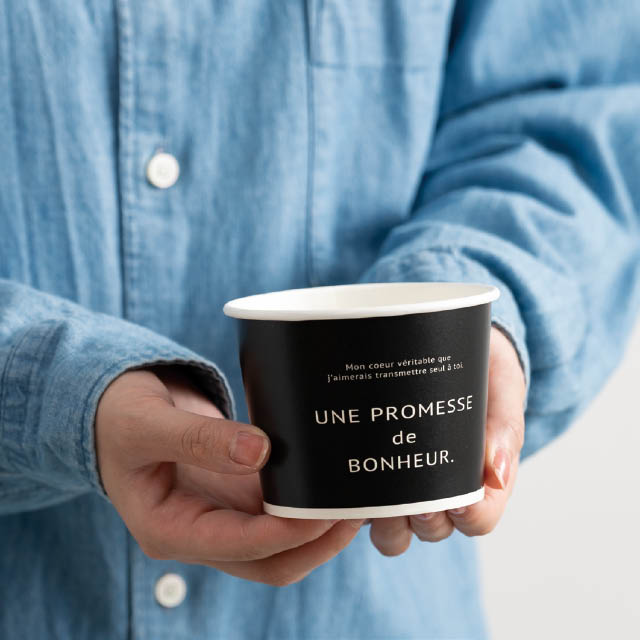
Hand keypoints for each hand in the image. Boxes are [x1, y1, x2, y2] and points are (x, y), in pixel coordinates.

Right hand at [95, 366, 362, 584]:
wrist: (117, 408)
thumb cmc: (119, 416)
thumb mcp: (146, 423)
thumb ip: (198, 439)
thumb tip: (261, 451)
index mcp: (168, 530)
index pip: (238, 546)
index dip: (285, 533)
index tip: (324, 512)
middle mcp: (200, 532)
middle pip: (270, 559)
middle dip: (316, 542)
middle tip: (356, 509)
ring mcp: (221, 514)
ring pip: (281, 539)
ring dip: (319, 526)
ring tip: (356, 497)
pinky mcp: (237, 492)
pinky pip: (278, 507)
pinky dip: (307, 500)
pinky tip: (332, 480)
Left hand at [368, 327, 525, 554]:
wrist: (441, 343)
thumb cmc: (478, 368)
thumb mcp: (501, 383)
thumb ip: (504, 423)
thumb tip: (496, 474)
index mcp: (478, 477)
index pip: (478, 519)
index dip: (470, 517)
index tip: (458, 501)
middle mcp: (439, 489)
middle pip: (433, 530)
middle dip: (425, 520)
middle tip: (414, 497)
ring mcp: (402, 486)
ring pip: (394, 531)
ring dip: (387, 523)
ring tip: (375, 496)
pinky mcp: (370, 475)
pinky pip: (358, 509)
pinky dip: (352, 509)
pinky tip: (345, 491)